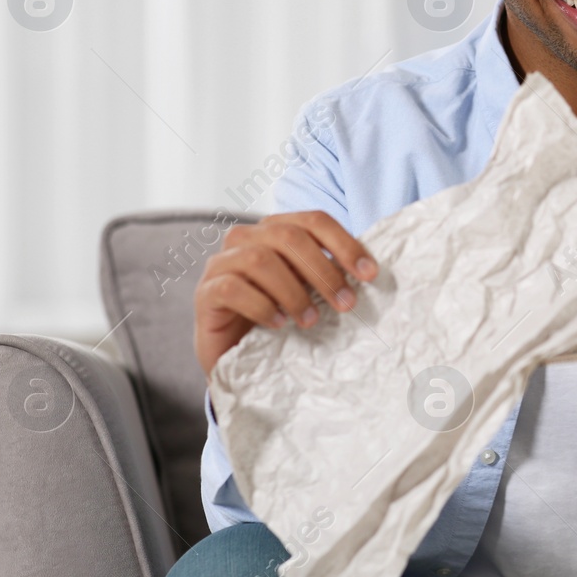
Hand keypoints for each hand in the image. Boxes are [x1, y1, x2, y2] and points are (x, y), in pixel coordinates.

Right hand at [193, 211, 377, 375]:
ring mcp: (220, 263)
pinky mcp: (205, 293)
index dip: (344, 243)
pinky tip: (280, 324)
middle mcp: (245, 238)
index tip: (370, 274)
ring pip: (260, 260)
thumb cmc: (278, 317)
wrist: (235, 355)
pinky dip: (262, 306)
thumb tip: (371, 271)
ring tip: (311, 321)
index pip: (314, 221)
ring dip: (294, 292)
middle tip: (346, 303)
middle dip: (323, 270)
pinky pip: (233, 288)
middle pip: (288, 236)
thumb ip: (329, 273)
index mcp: (274, 230)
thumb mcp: (309, 291)